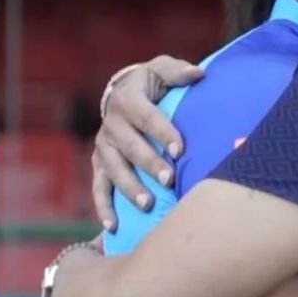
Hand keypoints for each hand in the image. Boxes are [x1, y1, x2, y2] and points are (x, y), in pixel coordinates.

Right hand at [91, 56, 202, 230]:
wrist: (123, 94)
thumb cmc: (151, 84)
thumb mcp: (161, 70)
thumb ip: (178, 72)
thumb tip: (198, 74)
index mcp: (128, 99)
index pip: (146, 116)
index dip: (163, 131)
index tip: (181, 148)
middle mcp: (112, 124)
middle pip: (131, 146)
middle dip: (149, 164)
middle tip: (169, 180)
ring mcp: (104, 146)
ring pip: (114, 170)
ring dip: (130, 188)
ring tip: (147, 204)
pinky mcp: (99, 164)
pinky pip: (99, 188)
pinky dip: (103, 207)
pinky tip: (113, 226)